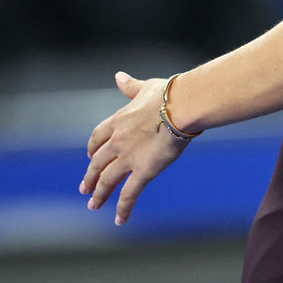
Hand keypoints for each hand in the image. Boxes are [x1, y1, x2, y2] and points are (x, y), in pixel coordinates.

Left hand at [80, 72, 190, 224]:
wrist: (183, 106)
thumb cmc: (169, 94)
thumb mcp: (145, 87)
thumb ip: (129, 86)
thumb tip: (118, 76)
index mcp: (118, 121)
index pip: (97, 138)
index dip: (92, 149)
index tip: (90, 156)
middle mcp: (118, 141)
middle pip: (97, 162)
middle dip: (90, 176)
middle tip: (84, 188)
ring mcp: (128, 157)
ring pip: (107, 180)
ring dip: (98, 194)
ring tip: (92, 205)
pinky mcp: (143, 171)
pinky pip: (129, 194)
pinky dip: (122, 208)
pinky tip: (119, 220)